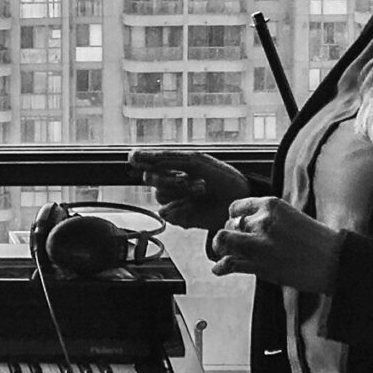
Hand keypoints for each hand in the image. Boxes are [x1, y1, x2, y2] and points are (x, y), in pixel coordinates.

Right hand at [129, 148, 250, 230]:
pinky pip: (165, 212)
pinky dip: (178, 207)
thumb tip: (133, 154)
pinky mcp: (180, 218)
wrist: (239, 199)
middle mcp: (171, 182)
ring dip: (179, 191)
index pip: (147, 162)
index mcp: (173, 166)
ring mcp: (174, 200)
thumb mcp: (192, 161)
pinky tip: (193, 205)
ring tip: (200, 190)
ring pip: (158, 195)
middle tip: (185, 177)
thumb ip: (163, 158)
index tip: (138, 159)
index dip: (142, 160)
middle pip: (150, 178)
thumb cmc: (221, 177)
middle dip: (167, 177)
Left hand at [204, 195, 342, 294]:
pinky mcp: (260, 264)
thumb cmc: (317, 241)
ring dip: (221, 248)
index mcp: (271, 205)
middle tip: (233, 243)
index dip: (234, 217)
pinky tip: (219, 270)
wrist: (334, 261)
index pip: (237, 207)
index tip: (236, 224)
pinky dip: (221, 267)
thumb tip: (248, 224)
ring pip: (224, 240)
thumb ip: (268, 218)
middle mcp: (262, 221)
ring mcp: (259, 243)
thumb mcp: (291, 216)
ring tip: (223, 254)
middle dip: (229, 234)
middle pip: (229, 224)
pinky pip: (230, 263)